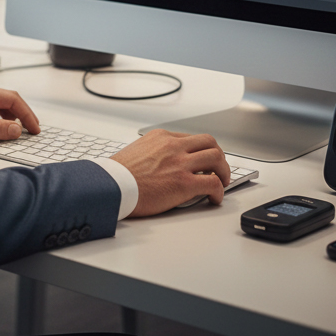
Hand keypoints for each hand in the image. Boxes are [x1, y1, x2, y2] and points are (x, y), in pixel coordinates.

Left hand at [0, 82, 40, 145]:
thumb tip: (15, 130)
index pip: (13, 100)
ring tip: (20, 128)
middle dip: (23, 113)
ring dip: (13, 114)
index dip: (27, 115)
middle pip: (9, 98)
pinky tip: (2, 125)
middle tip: (32, 128)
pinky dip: (1, 114)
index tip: (34, 128)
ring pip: (0, 102)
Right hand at [110, 129, 229, 215]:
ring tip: (222, 182)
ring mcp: (180, 163)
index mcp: (161, 137)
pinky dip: (219, 191)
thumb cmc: (119, 174)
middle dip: (218, 156)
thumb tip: (165, 164)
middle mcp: (173, 146)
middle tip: (218, 170)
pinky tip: (213, 198)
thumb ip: (155, 152)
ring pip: (216, 158)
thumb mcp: (137, 151)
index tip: (204, 162)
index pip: (192, 138)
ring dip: (224, 171)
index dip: (201, 151)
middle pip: (209, 142)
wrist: (111, 186)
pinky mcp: (184, 183)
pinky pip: (213, 183)